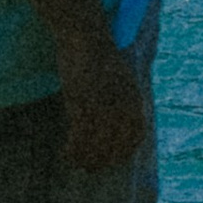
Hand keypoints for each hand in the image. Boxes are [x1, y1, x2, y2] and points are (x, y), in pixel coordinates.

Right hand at [55, 34, 147, 175]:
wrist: (85, 35)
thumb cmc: (98, 53)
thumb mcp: (119, 77)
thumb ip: (122, 98)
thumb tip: (116, 119)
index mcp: (135, 98)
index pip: (136, 135)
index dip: (124, 151)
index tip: (113, 160)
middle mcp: (123, 104)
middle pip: (116, 144)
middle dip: (103, 159)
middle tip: (90, 166)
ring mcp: (103, 104)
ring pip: (96, 143)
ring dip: (86, 157)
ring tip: (77, 161)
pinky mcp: (84, 102)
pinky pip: (80, 135)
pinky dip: (74, 148)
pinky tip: (67, 152)